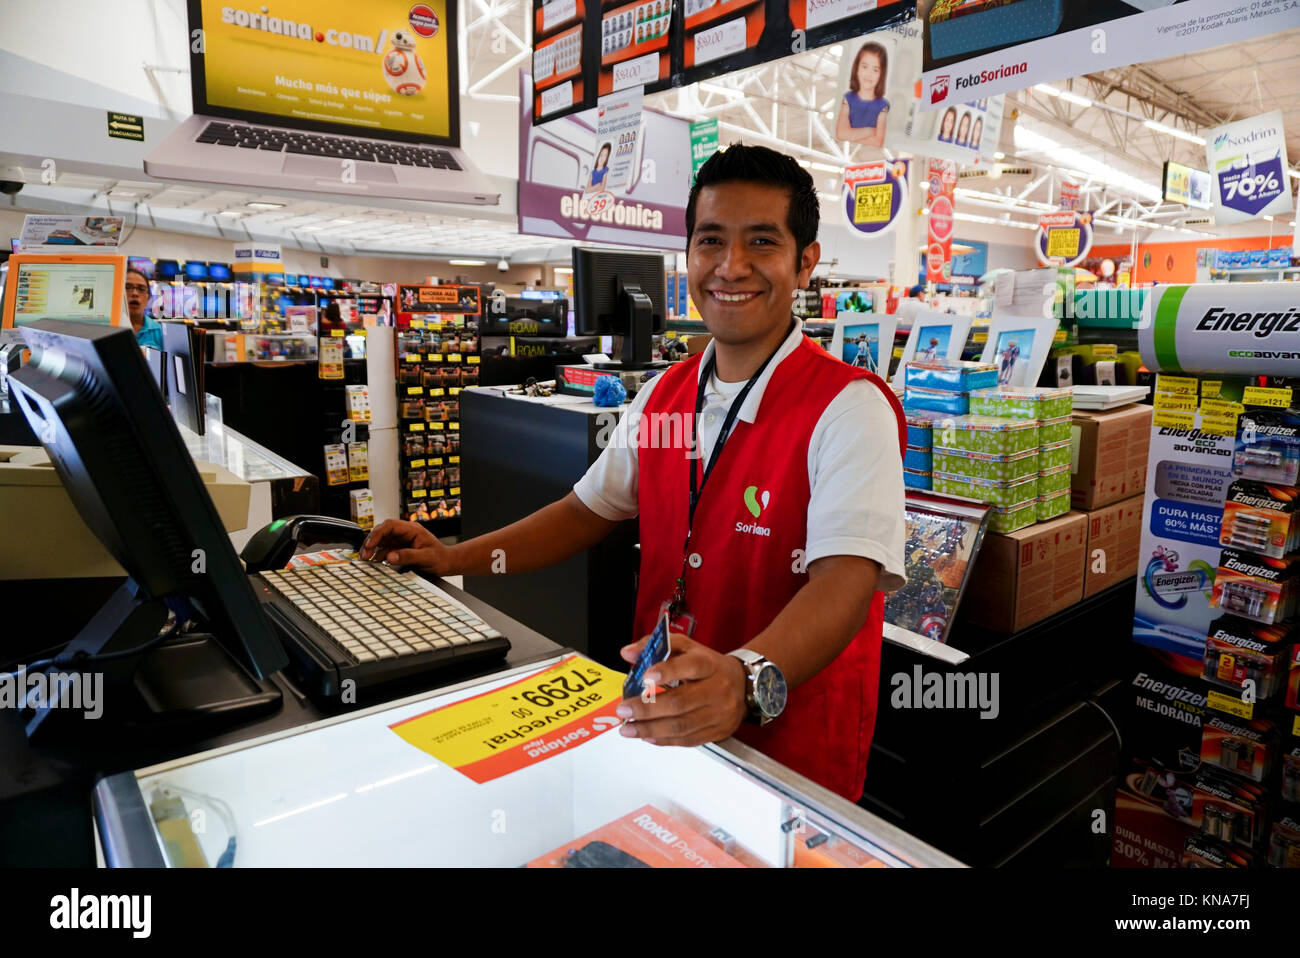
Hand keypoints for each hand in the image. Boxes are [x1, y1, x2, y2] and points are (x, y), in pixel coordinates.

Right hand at [359, 519, 452, 573]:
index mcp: (412, 529)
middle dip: (371, 542)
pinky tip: (373, 561)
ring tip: (365, 559)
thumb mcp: (425, 558)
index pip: (390, 525)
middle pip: (382, 532)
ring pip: (381, 540)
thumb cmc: (440, 558)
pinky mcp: (400, 548)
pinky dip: (377, 554)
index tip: (370, 544)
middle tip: (364, 554)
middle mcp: (405, 532)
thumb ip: (408, 556)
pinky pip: (385, 549)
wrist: (446, 562)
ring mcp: (401, 540)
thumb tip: (390, 557)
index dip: (377, 533)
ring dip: (372, 548)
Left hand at [613, 634, 747, 746]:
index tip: (645, 677)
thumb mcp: (686, 647)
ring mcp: (719, 713)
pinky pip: (688, 740)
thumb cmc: (708, 665)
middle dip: (648, 709)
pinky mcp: (718, 732)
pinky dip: (664, 740)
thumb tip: (627, 653)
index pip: (691, 666)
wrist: (744, 685)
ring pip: (682, 726)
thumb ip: (655, 646)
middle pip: (681, 702)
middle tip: (624, 709)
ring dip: (650, 729)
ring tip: (628, 728)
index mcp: (709, 664)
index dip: (668, 671)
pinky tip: (646, 736)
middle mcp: (718, 689)